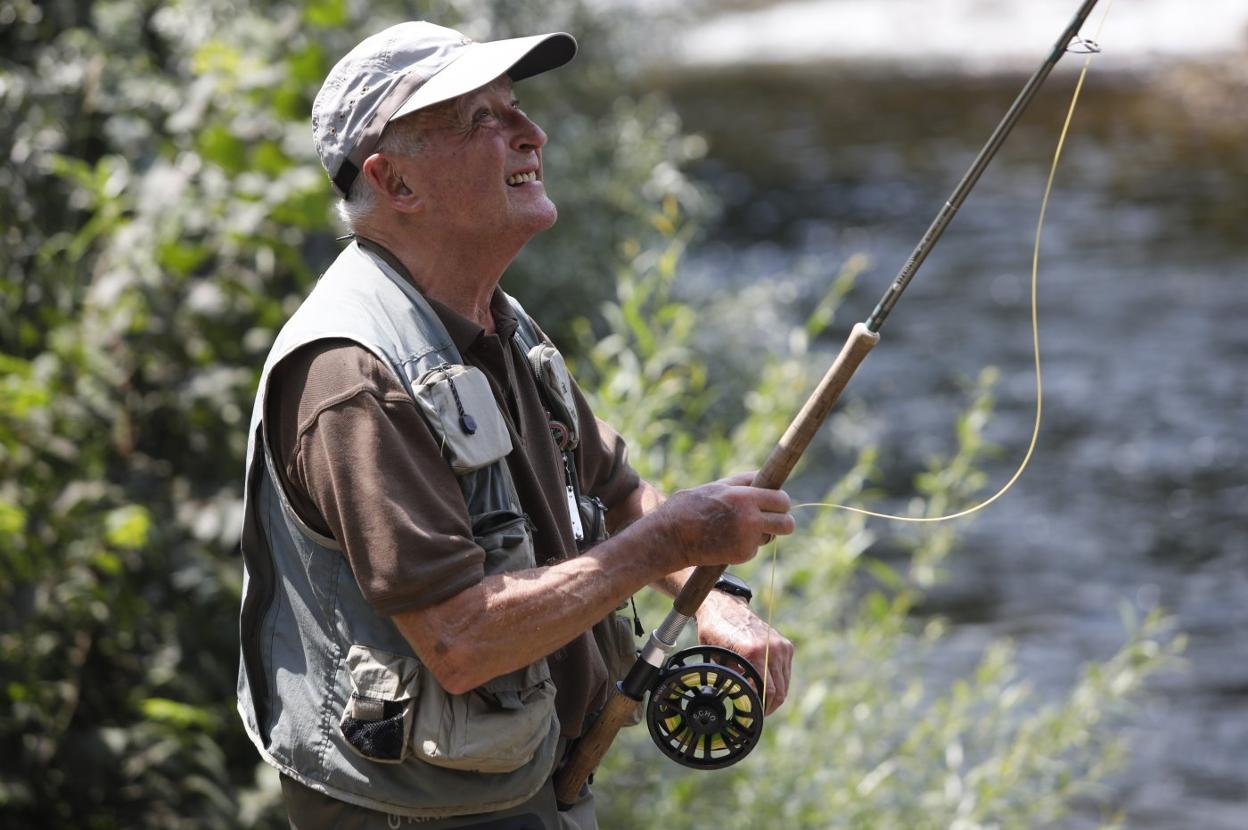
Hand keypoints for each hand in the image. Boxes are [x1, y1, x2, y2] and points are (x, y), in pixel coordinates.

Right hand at [653, 472, 794, 570]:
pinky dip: (746, 544)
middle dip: (783, 521)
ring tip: (736, 526)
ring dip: (761, 532)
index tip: (777, 502)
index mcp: (745, 498)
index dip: (781, 501)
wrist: (671, 537)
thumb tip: (765, 477)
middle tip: (772, 518)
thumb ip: (745, 482)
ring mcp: (747, 540)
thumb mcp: (717, 486)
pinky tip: (726, 538)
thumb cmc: (691, 506)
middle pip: (787, 524)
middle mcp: (750, 520)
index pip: (782, 500)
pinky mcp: (742, 555)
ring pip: (770, 535)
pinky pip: (754, 547)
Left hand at [695, 590, 793, 714]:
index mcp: (753, 651)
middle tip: (759, 714)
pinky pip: (786, 672)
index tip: (754, 715)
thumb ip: (731, 676)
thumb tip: (739, 697)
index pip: (767, 689)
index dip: (761, 707)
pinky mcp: (786, 645)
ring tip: (762, 704)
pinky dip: (779, 683)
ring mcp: (781, 646)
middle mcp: (771, 648)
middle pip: (779, 690)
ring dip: (775, 696)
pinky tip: (766, 688)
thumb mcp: (717, 656)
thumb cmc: (715, 631)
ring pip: (785, 684)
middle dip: (770, 706)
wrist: (725, 606)